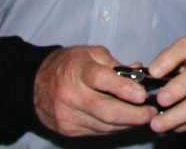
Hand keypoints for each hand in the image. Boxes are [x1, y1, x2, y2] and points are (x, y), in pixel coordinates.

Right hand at [33, 45, 154, 136]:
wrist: (34, 84)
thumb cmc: (69, 64)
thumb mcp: (91, 54)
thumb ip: (116, 65)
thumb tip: (142, 73)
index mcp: (77, 70)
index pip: (102, 80)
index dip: (124, 88)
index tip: (143, 95)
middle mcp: (71, 94)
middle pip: (105, 110)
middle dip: (132, 115)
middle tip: (151, 114)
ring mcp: (68, 115)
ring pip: (103, 125)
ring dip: (127, 124)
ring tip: (144, 118)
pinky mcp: (67, 129)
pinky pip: (96, 131)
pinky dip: (114, 128)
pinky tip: (126, 123)